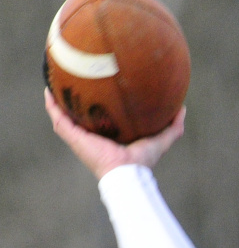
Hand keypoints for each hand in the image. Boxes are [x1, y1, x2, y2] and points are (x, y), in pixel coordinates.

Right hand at [44, 87, 184, 179]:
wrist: (126, 173)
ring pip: (65, 113)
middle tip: (75, 74)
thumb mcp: (161, 140)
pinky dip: (52, 104)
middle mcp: (94, 135)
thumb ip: (173, 127)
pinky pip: (58, 117)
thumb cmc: (142, 161)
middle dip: (77, 96)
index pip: (103, 115)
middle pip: (82, 112)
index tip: (101, 83)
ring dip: (59, 97)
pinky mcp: (72, 137)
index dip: (100, 101)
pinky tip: (48, 89)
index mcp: (111, 135)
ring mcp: (81, 136)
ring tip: (55, 77)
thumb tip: (182, 108)